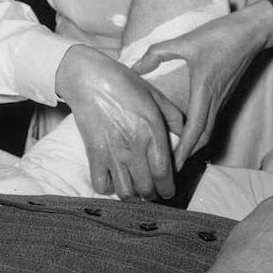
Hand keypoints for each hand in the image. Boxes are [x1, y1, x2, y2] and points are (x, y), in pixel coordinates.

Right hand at [55, 44, 184, 198]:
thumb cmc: (122, 82)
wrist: (88, 77)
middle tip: (151, 189)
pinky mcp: (93, 153)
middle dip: (152, 194)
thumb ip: (174, 117)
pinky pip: (101, 184)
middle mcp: (133, 146)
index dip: (168, 189)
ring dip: (132, 194)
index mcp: (151, 131)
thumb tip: (184, 137)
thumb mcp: (155, 94)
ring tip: (133, 186)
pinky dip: (108, 186)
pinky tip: (113, 176)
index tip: (168, 190)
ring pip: (126, 192)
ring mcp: (112, 152)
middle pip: (147, 188)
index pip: (164, 173)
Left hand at [131, 2, 272, 168]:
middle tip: (169, 167)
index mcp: (204, 91)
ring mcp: (220, 98)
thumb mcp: (185, 41)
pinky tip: (185, 132)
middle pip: (202, 136)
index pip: (195, 128)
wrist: (251, 32)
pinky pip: (210, 119)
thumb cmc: (219, 36)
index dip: (184, 149)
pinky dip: (198, 131)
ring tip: (174, 155)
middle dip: (187, 154)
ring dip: (192, 144)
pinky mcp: (222, 93)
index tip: (174, 165)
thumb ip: (158, 53)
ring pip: (207, 129)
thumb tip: (135, 67)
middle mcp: (214, 100)